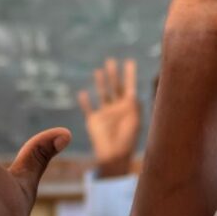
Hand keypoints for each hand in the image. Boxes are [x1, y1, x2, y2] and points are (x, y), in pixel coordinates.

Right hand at [79, 58, 140, 177]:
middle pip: (115, 87)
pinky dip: (85, 102)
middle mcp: (117, 108)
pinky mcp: (93, 121)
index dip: (130, 74)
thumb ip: (134, 107)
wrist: (114, 155)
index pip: (129, 86)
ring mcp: (105, 114)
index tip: (130, 61)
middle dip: (113, 74)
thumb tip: (133, 93)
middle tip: (111, 60)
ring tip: (98, 71)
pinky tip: (82, 93)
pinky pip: (88, 109)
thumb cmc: (127, 139)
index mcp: (129, 108)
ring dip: (100, 83)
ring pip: (102, 94)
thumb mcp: (134, 121)